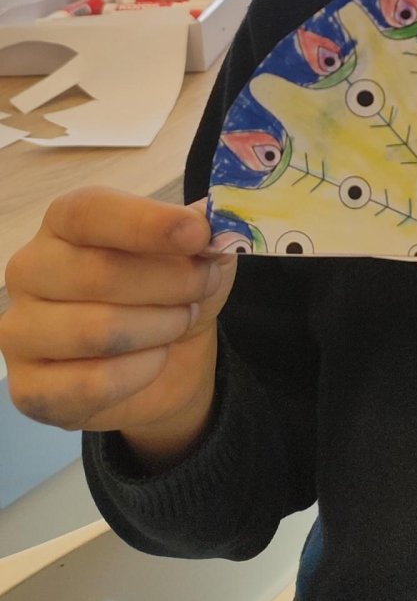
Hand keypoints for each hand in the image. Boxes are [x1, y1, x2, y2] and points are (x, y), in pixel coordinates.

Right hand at [0, 188, 236, 447]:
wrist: (169, 362)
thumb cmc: (171, 289)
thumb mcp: (197, 251)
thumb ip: (201, 227)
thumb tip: (212, 218)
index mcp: (64, 223)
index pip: (89, 212)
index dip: (146, 223)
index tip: (196, 234)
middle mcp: (31, 270)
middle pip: (99, 273)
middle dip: (171, 282)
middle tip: (202, 286)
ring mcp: (20, 331)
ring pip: (98, 330)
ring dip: (160, 327)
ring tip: (179, 321)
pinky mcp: (29, 388)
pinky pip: (93, 384)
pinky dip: (142, 372)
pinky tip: (154, 359)